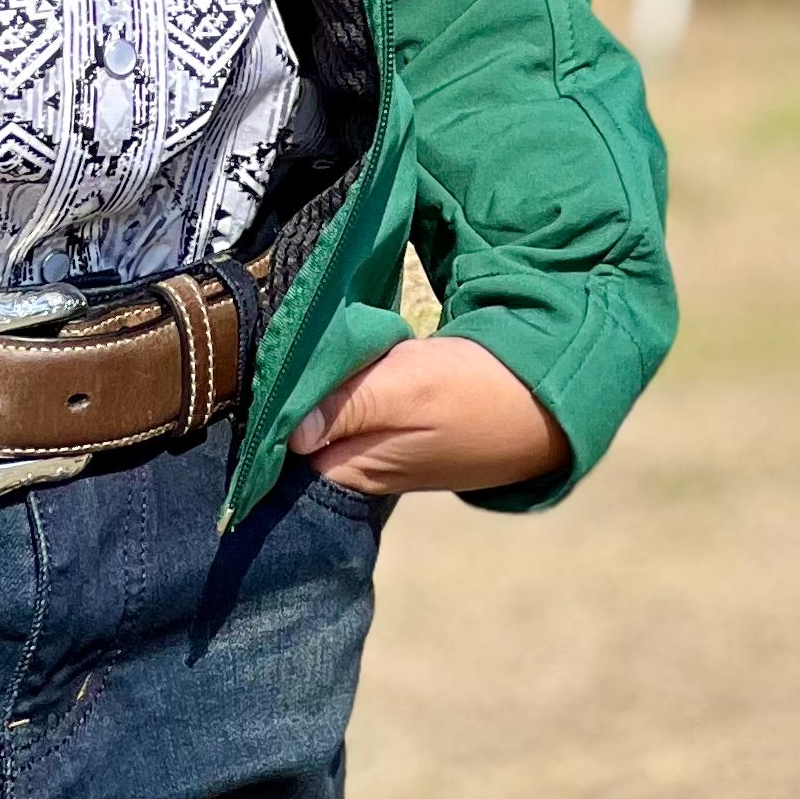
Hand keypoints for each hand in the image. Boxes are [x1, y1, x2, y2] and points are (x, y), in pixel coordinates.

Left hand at [288, 334, 565, 502]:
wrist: (551, 400)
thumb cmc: (478, 395)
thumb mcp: (409, 390)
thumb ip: (348, 406)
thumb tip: (287, 432)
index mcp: (352, 469)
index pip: (275, 442)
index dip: (261, 400)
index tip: (247, 357)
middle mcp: (358, 464)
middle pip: (295, 423)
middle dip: (284, 383)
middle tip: (272, 332)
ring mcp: (380, 443)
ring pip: (323, 405)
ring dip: (315, 372)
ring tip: (299, 329)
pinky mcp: (401, 421)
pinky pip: (352, 396)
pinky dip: (344, 371)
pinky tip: (341, 344)